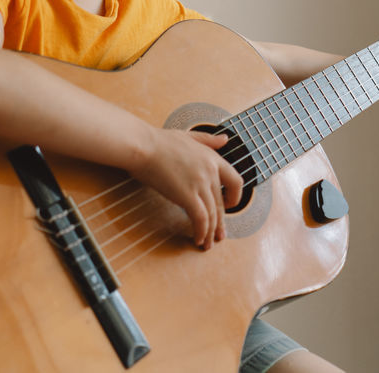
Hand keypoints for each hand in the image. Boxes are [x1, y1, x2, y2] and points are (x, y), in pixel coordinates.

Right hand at [129, 128, 243, 250]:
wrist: (143, 145)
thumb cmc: (159, 141)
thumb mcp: (189, 135)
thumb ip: (208, 140)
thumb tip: (225, 140)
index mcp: (212, 158)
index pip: (235, 181)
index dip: (235, 197)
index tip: (228, 206)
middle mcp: (210, 171)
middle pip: (221, 203)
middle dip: (220, 223)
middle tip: (219, 236)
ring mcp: (200, 184)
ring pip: (212, 214)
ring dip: (211, 232)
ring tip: (207, 243)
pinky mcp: (187, 195)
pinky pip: (200, 219)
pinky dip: (201, 231)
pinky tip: (198, 239)